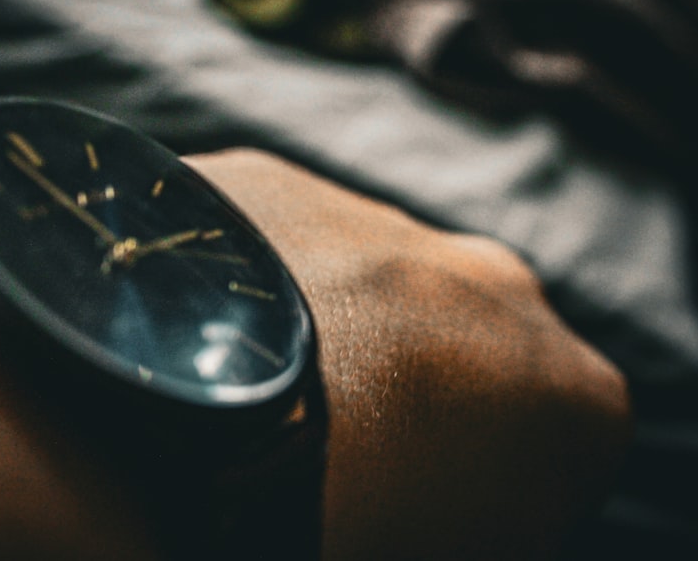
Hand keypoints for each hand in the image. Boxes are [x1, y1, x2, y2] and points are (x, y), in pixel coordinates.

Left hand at [0, 149, 630, 559]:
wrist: (131, 411)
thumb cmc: (303, 522)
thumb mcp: (414, 545)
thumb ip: (437, 508)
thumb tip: (390, 480)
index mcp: (566, 393)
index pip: (548, 454)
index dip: (473, 498)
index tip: (402, 515)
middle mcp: (491, 283)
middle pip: (460, 353)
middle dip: (409, 398)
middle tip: (320, 461)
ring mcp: (376, 216)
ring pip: (364, 285)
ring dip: (322, 332)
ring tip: (230, 400)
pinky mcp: (267, 174)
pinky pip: (275, 246)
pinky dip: (250, 288)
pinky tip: (181, 342)